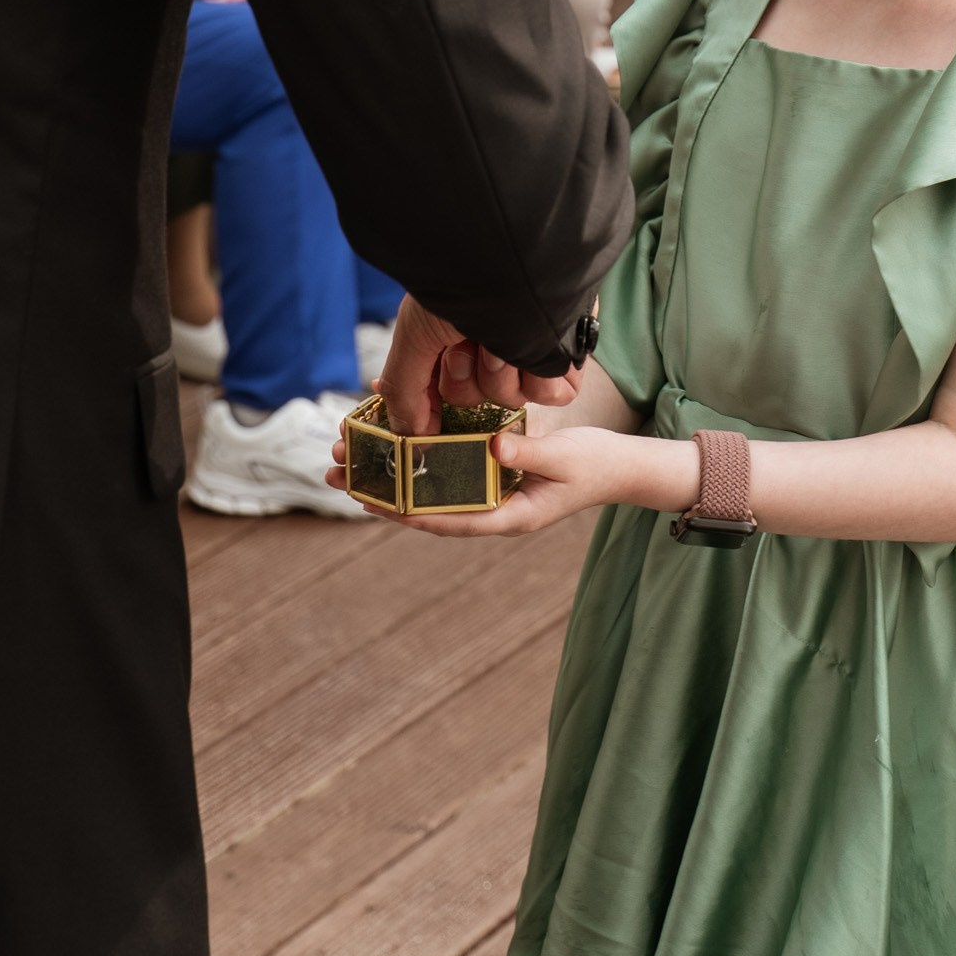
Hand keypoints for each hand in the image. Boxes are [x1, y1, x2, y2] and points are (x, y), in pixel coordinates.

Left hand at [327, 420, 680, 536]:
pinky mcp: (491, 470)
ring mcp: (489, 490)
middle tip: (335, 473)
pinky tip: (394, 435)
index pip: (448, 520)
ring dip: (391, 471)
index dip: (407, 512)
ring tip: (347, 455)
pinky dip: (419, 452)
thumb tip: (491, 447)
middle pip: (427, 505)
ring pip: (430, 486)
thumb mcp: (566, 457)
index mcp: (508, 516)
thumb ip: (529, 453)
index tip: (370, 502)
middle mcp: (491, 507)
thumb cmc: (596, 465)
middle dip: (382, 490)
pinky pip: (446, 466)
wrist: (620, 466)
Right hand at [374, 294, 583, 438]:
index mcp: (454, 337)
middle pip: (472, 401)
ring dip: (498, 374)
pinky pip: (550, 395)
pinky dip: (536, 377)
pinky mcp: (562, 359)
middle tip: (461, 347)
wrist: (507, 260)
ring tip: (496, 339)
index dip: (433, 409)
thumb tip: (409, 434)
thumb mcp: (414, 336)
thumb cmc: (457, 286)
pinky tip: (527, 345)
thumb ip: (404, 390)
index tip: (427, 423)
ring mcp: (526, 352)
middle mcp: (489, 344)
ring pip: (509, 400)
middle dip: (462, 380)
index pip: (442, 391)